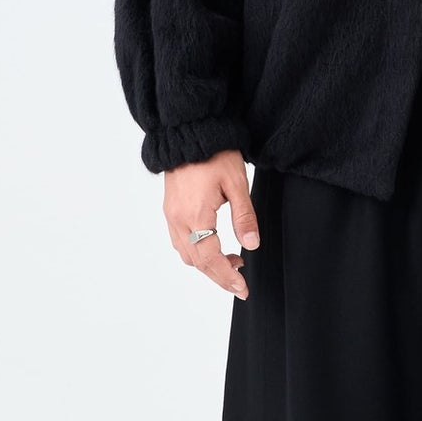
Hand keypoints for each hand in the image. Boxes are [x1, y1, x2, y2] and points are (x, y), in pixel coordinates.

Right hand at [162, 150, 260, 298]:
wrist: (189, 132)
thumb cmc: (214, 154)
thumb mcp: (236, 183)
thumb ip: (244, 217)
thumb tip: (251, 245)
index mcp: (195, 215)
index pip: (210, 258)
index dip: (227, 277)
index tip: (242, 288)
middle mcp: (178, 219)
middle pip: (197, 262)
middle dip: (219, 276)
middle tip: (240, 285)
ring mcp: (171, 215)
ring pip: (187, 254)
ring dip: (208, 265)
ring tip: (233, 263)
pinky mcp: (170, 209)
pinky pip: (180, 242)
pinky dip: (197, 252)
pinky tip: (214, 247)